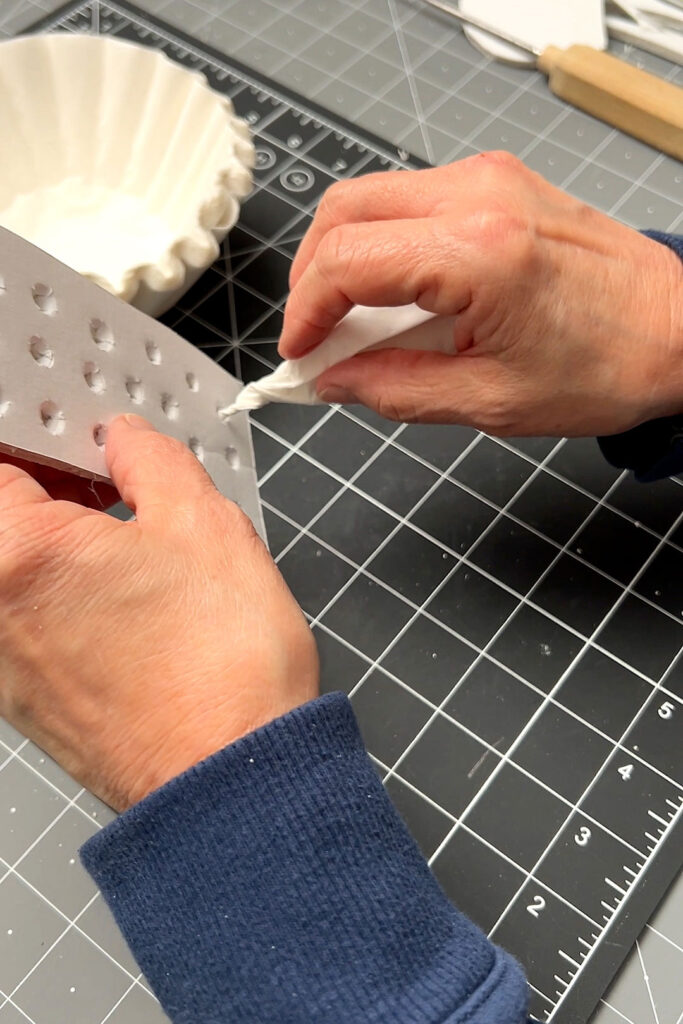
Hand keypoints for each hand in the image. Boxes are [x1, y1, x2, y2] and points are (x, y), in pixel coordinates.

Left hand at [0, 415, 317, 811]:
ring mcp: (0, 662)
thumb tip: (126, 437)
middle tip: (113, 478)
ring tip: (129, 540)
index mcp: (15, 552)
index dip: (42, 431)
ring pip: (16, 568)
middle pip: (4, 516)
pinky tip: (124, 596)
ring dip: (61, 541)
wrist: (231, 782)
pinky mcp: (24, 698)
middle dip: (54, 486)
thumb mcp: (203, 523)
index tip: (79, 433)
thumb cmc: (220, 668)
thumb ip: (150, 459)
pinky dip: (62, 592)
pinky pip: (26, 617)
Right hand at [279, 152, 682, 436]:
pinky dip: (385, 243)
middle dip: (312, 276)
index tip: (298, 351)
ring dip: (346, 257)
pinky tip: (398, 296)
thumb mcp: (490, 401)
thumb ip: (395, 389)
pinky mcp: (499, 182)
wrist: (679, 328)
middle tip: (316, 335)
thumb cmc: (608, 365)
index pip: (344, 261)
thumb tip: (335, 380)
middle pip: (343, 211)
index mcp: (477, 253)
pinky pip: (411, 200)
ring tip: (355, 322)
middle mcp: (478, 196)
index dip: (303, 311)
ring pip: (372, 198)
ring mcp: (489, 180)